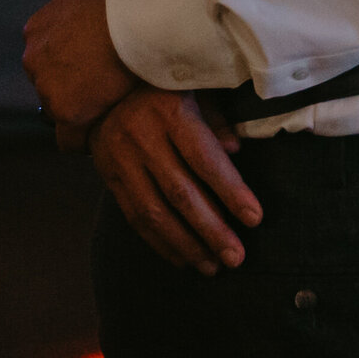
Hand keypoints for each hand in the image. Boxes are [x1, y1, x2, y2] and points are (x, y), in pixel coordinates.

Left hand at [23, 0, 135, 129]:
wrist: (135, 16)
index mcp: (36, 30)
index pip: (45, 56)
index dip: (68, 62)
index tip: (89, 63)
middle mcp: (33, 59)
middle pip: (49, 82)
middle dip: (71, 84)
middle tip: (103, 83)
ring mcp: (46, 87)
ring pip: (60, 108)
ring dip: (81, 108)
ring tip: (109, 105)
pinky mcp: (65, 111)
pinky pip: (70, 136)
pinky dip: (85, 135)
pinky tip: (103, 128)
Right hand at [88, 86, 261, 274]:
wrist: (103, 93)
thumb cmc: (164, 91)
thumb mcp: (195, 90)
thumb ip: (216, 120)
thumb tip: (236, 152)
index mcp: (171, 112)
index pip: (204, 159)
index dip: (230, 190)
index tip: (255, 218)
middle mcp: (143, 138)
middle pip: (181, 193)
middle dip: (211, 230)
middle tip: (236, 258)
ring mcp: (123, 161)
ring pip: (155, 213)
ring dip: (186, 245)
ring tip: (212, 267)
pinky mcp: (110, 179)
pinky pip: (135, 218)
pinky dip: (160, 243)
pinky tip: (182, 259)